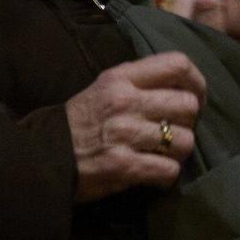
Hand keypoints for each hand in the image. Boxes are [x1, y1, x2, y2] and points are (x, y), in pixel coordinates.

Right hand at [64, 51, 205, 201]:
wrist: (43, 156)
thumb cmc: (81, 119)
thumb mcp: (105, 86)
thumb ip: (141, 80)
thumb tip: (183, 84)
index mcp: (122, 77)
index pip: (178, 64)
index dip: (197, 81)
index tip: (196, 96)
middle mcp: (126, 102)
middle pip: (187, 105)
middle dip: (189, 121)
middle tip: (177, 130)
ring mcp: (125, 135)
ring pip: (184, 141)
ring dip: (180, 151)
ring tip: (166, 154)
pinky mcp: (123, 167)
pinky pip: (168, 170)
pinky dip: (167, 175)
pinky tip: (156, 173)